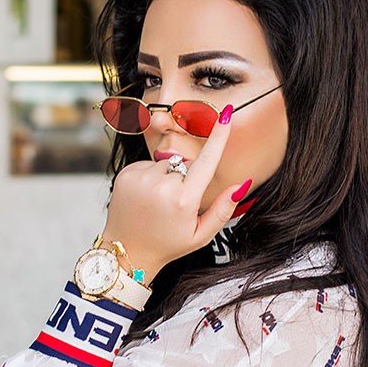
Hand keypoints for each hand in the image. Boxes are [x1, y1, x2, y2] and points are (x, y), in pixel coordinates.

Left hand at [100, 103, 251, 278]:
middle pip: (187, 164)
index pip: (206, 162)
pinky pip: (149, 164)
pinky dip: (151, 176)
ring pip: (168, 162)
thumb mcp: (201, 236)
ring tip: (160, 202)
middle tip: (176, 204)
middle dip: (187, 177)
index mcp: (183, 200)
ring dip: (168, 176)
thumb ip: (223, 210)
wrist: (126, 251)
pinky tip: (147, 196)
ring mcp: (141, 178)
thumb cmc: (167, 244)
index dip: (219, 137)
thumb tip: (241, 185)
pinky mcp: (126, 174)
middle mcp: (161, 186)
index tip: (227, 115)